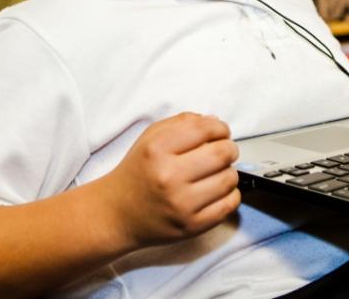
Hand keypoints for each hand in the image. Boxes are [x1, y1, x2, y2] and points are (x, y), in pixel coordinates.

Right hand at [103, 113, 240, 247]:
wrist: (118, 214)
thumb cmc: (138, 171)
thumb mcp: (150, 138)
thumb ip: (182, 123)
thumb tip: (215, 121)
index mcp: (157, 149)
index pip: (206, 129)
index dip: (220, 128)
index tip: (220, 132)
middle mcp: (169, 176)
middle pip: (222, 153)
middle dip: (229, 148)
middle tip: (224, 151)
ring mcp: (181, 204)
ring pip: (229, 179)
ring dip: (229, 171)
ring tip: (217, 172)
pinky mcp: (192, 226)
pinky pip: (229, 205)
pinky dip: (230, 194)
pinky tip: (218, 191)